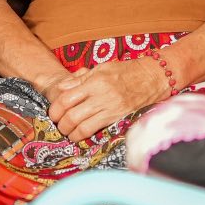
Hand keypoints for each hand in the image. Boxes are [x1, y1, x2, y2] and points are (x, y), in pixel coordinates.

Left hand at [46, 59, 166, 143]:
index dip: (55, 108)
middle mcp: (100, 96)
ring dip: (69, 132)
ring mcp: (109, 108)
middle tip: (58, 124)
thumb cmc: (126, 71)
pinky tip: (78, 136)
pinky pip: (94, 130)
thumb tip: (61, 88)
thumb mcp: (101, 68)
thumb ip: (80, 79)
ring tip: (66, 132)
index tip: (53, 113)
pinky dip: (82, 135)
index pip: (66, 97)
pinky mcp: (117, 118)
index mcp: (94, 81)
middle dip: (60, 123)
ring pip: (81, 126)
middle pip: (71, 115)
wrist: (151, 78)